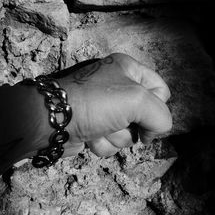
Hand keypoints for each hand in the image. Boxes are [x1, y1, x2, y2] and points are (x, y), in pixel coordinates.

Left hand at [56, 53, 171, 156]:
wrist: (53, 122)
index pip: (161, 91)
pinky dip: (102, 144)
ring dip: (115, 137)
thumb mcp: (138, 101)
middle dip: (133, 126)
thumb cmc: (95, 103)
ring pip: (128, 134)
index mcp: (128, 69)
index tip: (146, 116)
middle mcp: (117, 86)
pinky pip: (111, 143)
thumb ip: (160, 115)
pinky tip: (89, 138)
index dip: (157, 107)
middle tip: (119, 121)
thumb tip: (153, 132)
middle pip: (145, 116)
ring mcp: (104, 109)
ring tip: (99, 129)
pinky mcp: (93, 128)